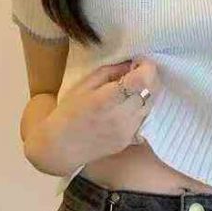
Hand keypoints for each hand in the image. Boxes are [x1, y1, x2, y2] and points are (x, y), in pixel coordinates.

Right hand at [28, 57, 161, 172]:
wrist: (60, 147)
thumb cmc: (68, 112)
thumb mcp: (84, 85)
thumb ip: (110, 72)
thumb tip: (131, 64)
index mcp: (106, 99)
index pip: (142, 80)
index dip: (147, 67)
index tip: (139, 62)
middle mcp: (121, 117)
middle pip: (151, 92)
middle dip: (148, 78)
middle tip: (135, 73)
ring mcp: (127, 131)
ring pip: (150, 106)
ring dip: (145, 94)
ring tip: (130, 90)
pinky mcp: (129, 141)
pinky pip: (144, 119)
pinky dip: (141, 109)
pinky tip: (127, 107)